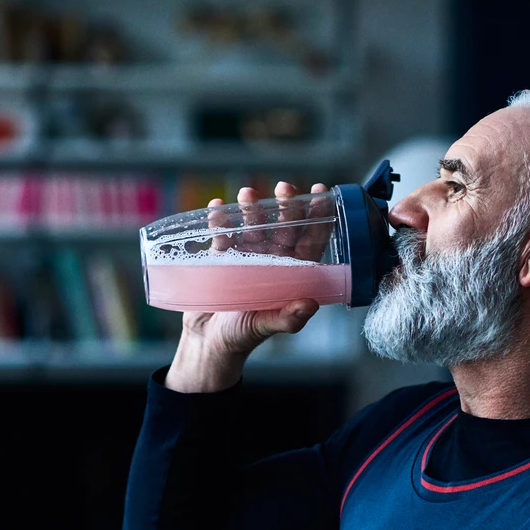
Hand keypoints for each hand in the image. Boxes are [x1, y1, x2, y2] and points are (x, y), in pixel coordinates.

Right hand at [164, 181, 328, 392]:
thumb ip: (288, 317)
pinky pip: (222, 234)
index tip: (321, 194)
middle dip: (285, 207)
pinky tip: (216, 208)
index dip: (318, 218)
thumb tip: (311, 304)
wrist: (208, 341)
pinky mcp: (220, 257)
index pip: (310, 241)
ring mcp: (246, 256)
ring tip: (247, 195)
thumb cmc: (243, 336)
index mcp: (291, 273)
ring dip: (251, 209)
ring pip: (253, 226)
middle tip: (284, 188)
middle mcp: (272, 260)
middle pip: (283, 227)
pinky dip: (219, 221)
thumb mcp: (266, 326)